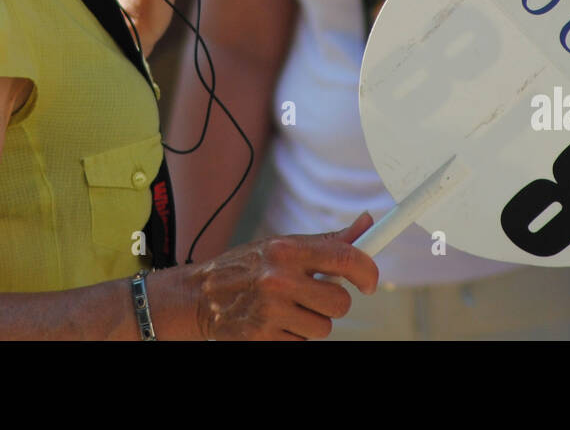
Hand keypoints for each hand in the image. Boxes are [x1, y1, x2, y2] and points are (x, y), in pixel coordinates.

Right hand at [189, 212, 379, 339]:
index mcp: (286, 249)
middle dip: (332, 302)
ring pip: (323, 328)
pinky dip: (293, 337)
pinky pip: (301, 345)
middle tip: (314, 296)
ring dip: (312, 322)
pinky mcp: (261, 339)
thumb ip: (327, 241)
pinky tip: (274, 323)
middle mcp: (279, 279)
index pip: (345, 258)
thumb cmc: (247, 267)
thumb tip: (366, 224)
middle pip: (339, 302)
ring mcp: (269, 312)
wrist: (199, 296)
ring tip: (288, 309)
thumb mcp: (282, 245)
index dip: (367, 272)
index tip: (369, 282)